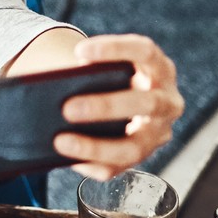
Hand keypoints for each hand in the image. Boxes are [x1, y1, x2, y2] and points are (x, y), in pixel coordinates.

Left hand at [52, 34, 185, 181]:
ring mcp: (159, 132)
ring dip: (96, 146)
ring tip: (61, 142)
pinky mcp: (143, 156)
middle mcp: (168, 100)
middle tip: (67, 108)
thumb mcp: (107, 68)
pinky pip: (119, 168)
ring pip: (134, 146)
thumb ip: (88, 72)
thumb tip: (49, 84)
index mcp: (159, 68)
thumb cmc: (110, 77)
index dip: (115, 50)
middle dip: (106, 107)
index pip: (145, 52)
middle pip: (146, 104)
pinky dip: (91, 163)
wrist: (123, 100)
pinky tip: (69, 158)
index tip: (79, 52)